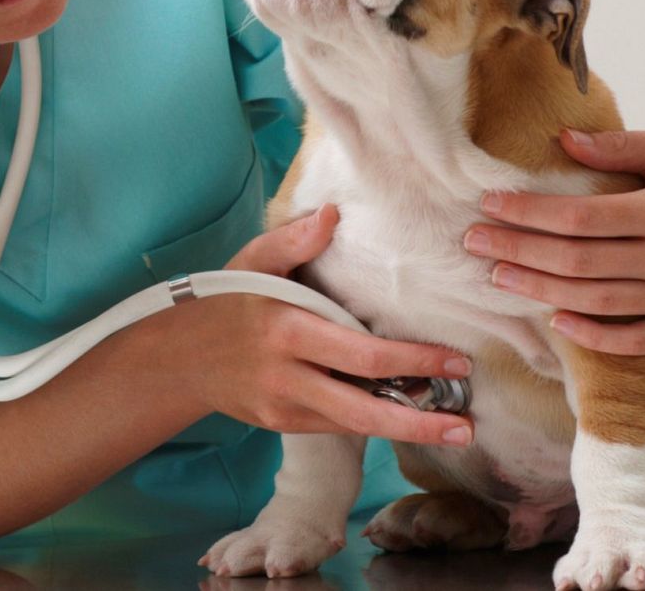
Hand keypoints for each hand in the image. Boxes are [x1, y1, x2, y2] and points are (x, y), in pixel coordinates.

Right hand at [167, 204, 475, 447]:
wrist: (178, 358)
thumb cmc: (227, 300)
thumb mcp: (253, 261)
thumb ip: (295, 239)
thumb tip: (333, 213)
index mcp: (288, 331)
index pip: (362, 356)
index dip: (413, 362)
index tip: (456, 361)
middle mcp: (288, 376)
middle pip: (363, 408)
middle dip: (419, 421)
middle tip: (466, 425)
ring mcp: (284, 405)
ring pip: (353, 426)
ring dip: (405, 431)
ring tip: (453, 431)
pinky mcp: (282, 424)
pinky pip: (334, 425)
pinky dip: (372, 422)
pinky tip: (407, 418)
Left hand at [465, 129, 644, 355]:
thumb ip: (621, 147)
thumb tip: (564, 140)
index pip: (580, 218)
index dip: (530, 214)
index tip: (490, 205)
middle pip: (579, 262)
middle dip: (519, 252)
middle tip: (474, 244)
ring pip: (598, 301)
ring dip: (542, 291)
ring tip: (499, 278)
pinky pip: (635, 338)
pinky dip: (595, 335)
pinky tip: (556, 321)